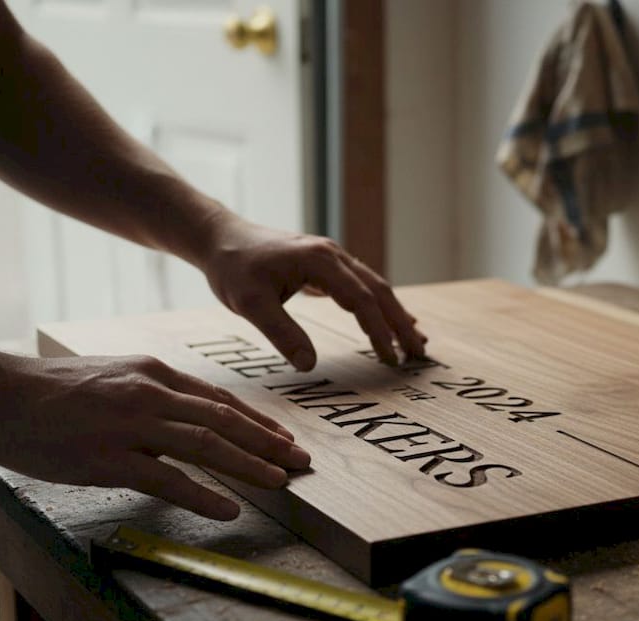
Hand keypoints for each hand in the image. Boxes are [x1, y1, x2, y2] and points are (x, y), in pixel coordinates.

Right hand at [0, 353, 309, 519]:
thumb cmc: (47, 391)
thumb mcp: (110, 376)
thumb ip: (148, 393)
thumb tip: (183, 416)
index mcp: (152, 373)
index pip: (218, 400)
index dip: (256, 422)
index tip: (283, 438)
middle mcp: (149, 394)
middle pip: (224, 420)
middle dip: (268, 442)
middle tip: (301, 462)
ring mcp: (130, 425)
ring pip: (206, 445)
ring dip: (249, 465)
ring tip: (280, 482)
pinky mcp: (109, 457)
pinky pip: (168, 478)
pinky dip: (204, 494)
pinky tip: (229, 509)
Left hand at [197, 212, 426, 370]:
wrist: (219, 237)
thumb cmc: (232, 269)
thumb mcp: (250, 304)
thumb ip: (281, 333)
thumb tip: (310, 366)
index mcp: (320, 261)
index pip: (361, 300)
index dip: (379, 331)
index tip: (391, 359)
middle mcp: (332, 255)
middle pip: (379, 290)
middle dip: (401, 323)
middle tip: (420, 355)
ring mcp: (331, 256)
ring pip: (374, 285)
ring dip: (395, 314)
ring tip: (415, 342)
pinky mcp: (325, 263)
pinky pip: (361, 284)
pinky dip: (379, 304)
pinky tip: (389, 319)